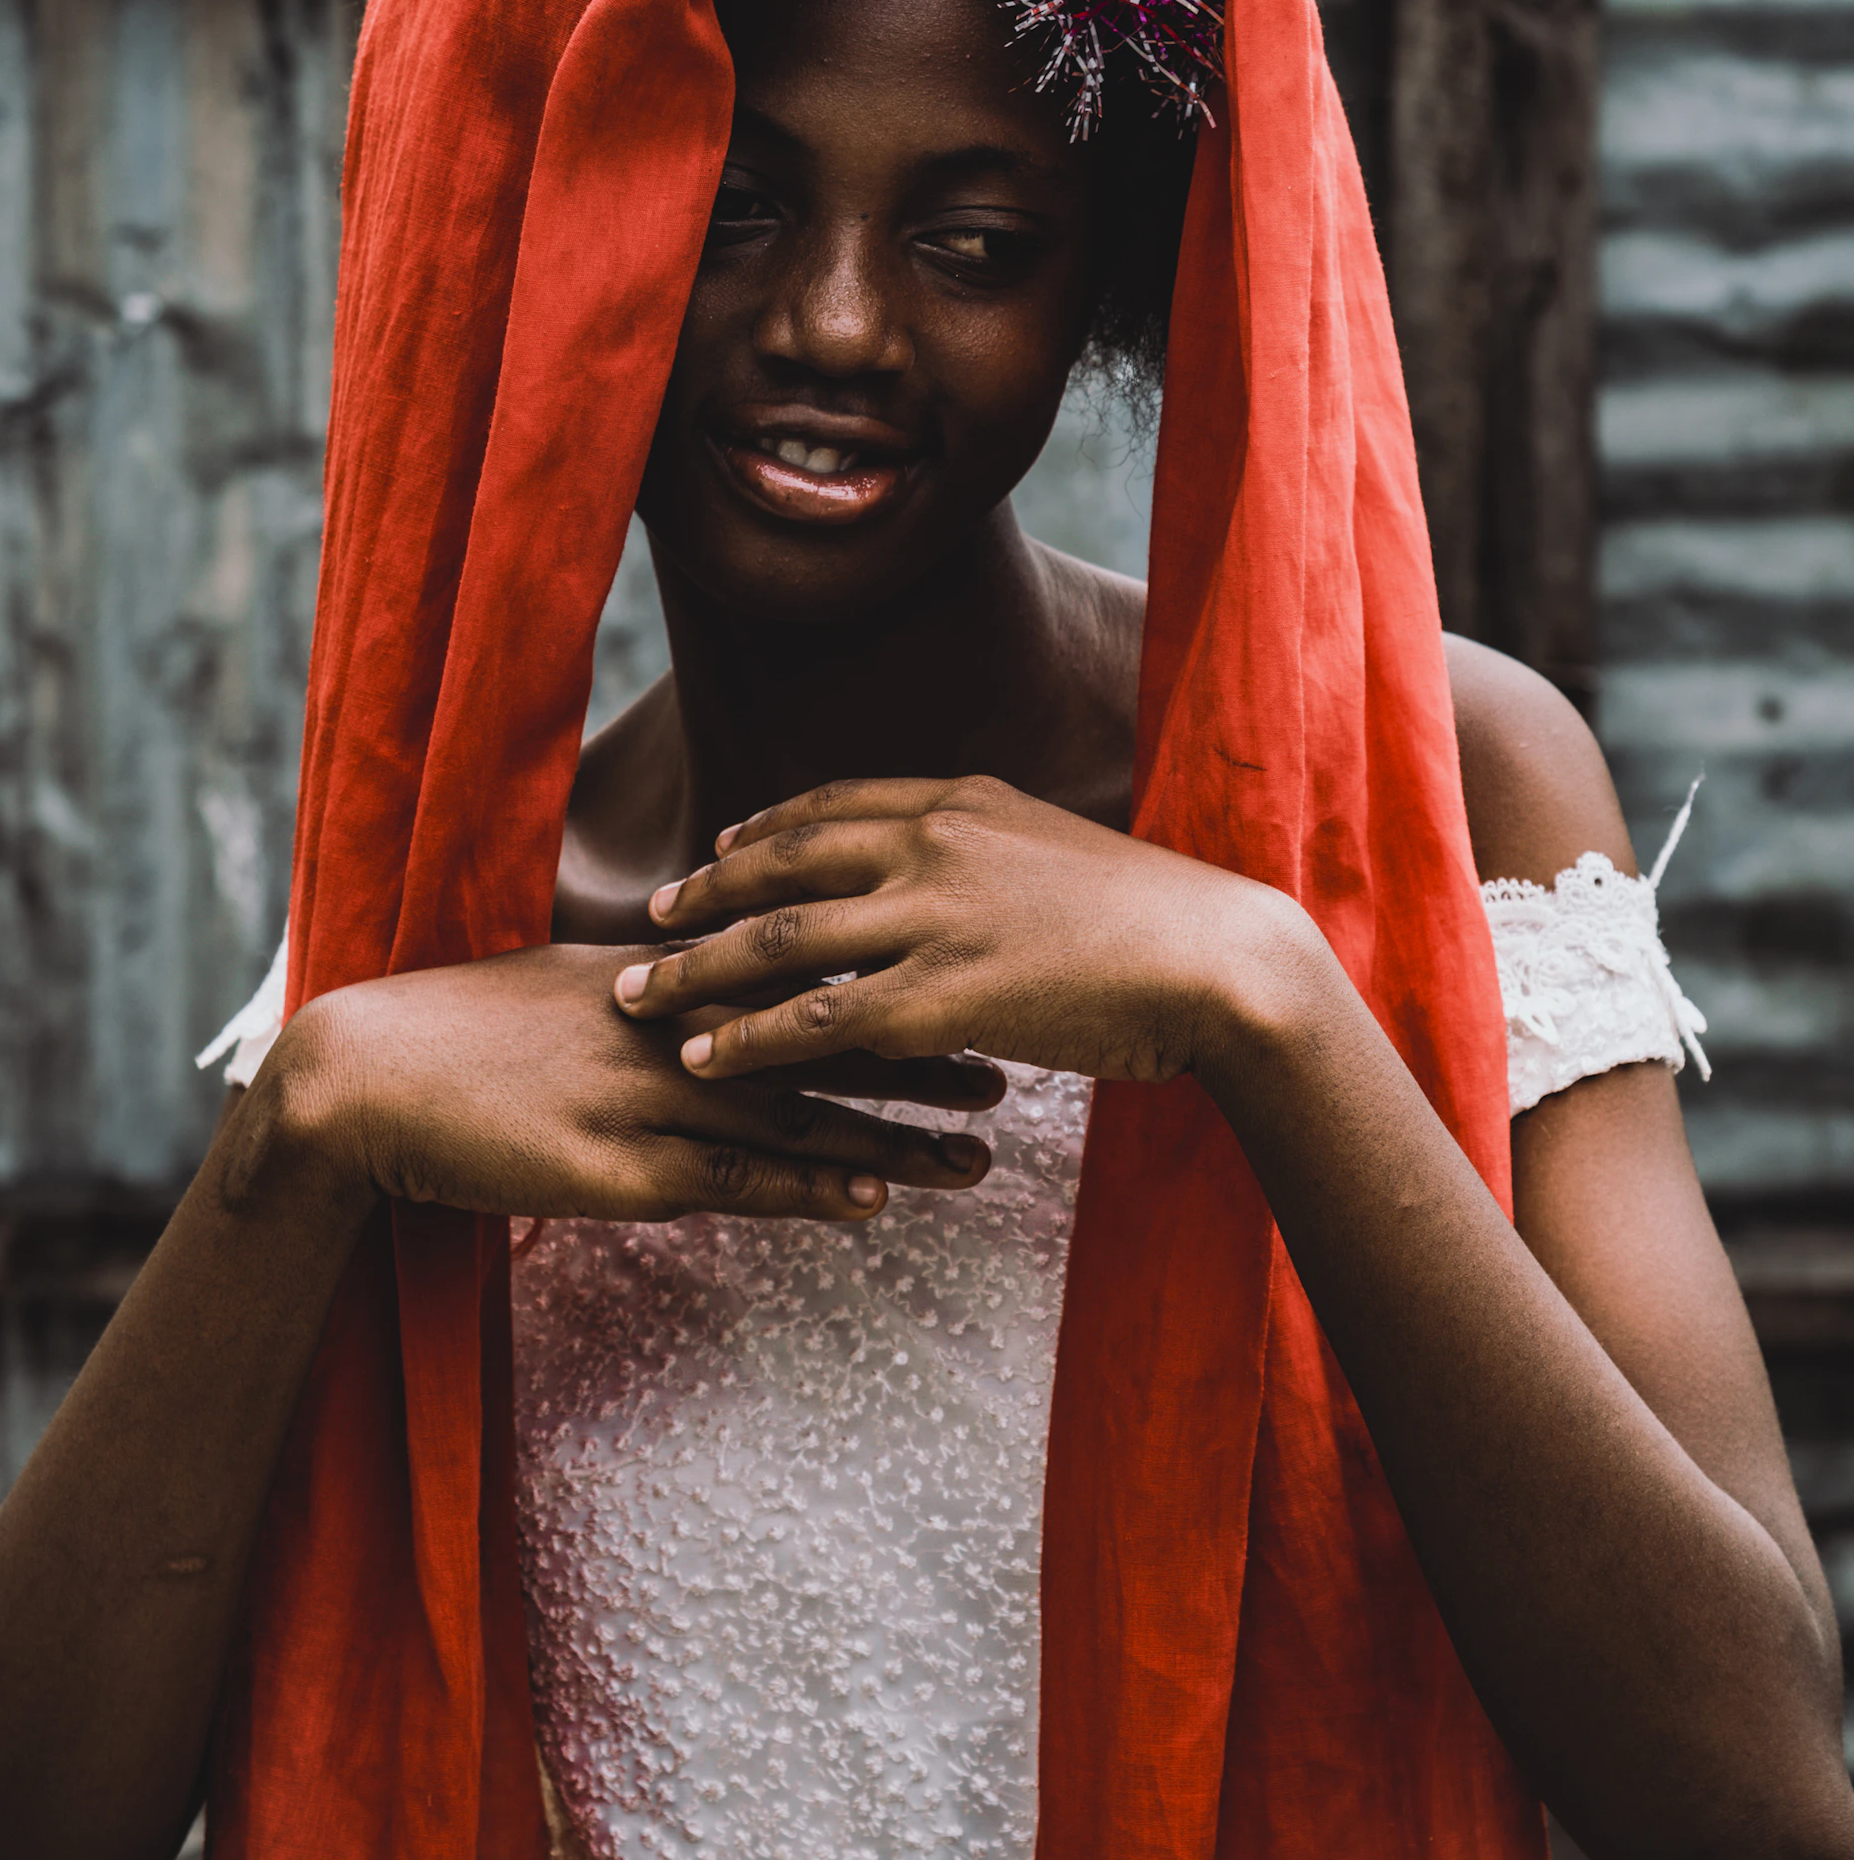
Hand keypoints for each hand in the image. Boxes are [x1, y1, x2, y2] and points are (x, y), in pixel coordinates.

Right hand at [268, 942, 999, 1225]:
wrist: (366, 1077)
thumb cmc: (461, 1034)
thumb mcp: (567, 987)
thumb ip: (648, 991)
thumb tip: (707, 992)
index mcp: (663, 978)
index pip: (798, 973)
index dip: (885, 982)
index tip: (959, 984)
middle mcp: (671, 1027)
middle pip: (822, 1039)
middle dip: (920, 1055)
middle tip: (1010, 1067)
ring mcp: (648, 1096)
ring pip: (800, 1113)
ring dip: (895, 1135)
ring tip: (980, 1153)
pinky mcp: (618, 1168)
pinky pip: (734, 1181)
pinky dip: (807, 1186)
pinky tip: (871, 1200)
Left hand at [614, 774, 1288, 1086]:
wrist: (1218, 960)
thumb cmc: (1153, 919)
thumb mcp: (1056, 849)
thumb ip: (986, 851)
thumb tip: (946, 872)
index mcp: (963, 801)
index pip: (833, 805)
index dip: (763, 831)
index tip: (716, 850)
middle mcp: (934, 844)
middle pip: (783, 863)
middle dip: (704, 894)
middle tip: (647, 916)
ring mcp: (934, 916)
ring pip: (781, 941)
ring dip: (698, 970)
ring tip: (640, 995)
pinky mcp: (943, 995)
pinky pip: (817, 1019)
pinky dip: (749, 1039)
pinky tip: (707, 1058)